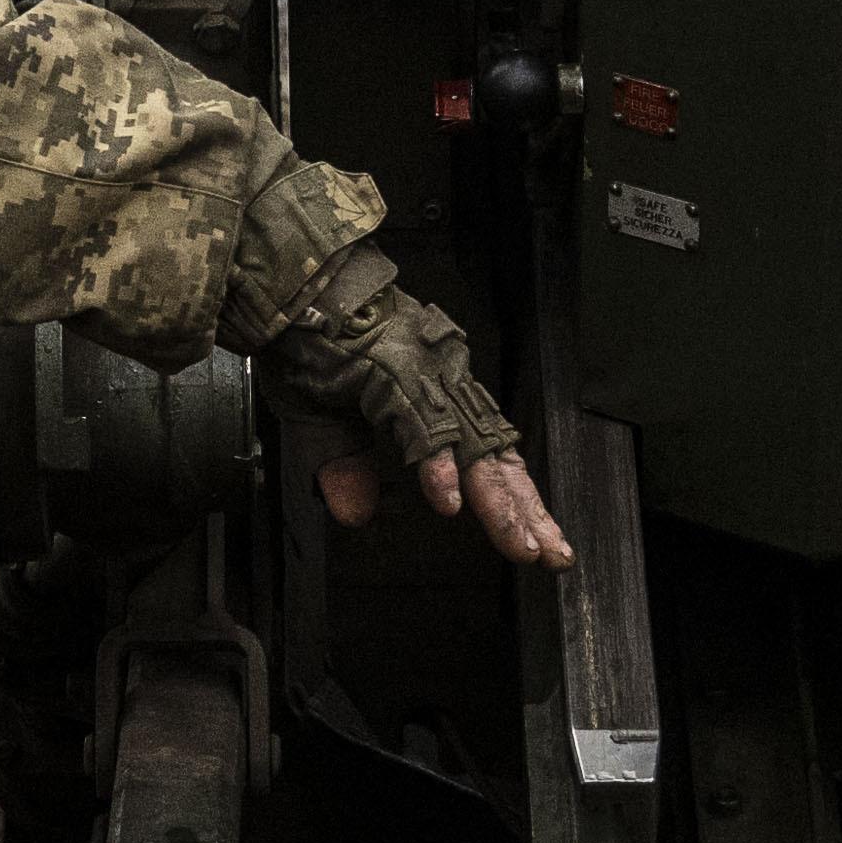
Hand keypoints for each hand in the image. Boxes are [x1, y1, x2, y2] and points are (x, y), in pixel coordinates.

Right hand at [255, 244, 568, 563]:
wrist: (288, 286)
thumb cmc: (311, 343)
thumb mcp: (324, 421)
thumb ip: (345, 466)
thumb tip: (356, 515)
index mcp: (434, 397)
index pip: (484, 459)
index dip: (512, 503)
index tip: (537, 545)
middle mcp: (442, 386)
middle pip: (494, 459)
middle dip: (526, 512)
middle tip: (553, 555)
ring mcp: (422, 377)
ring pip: (472, 448)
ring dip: (497, 501)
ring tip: (519, 542)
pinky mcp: (391, 372)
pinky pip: (419, 425)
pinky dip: (434, 465)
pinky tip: (446, 501)